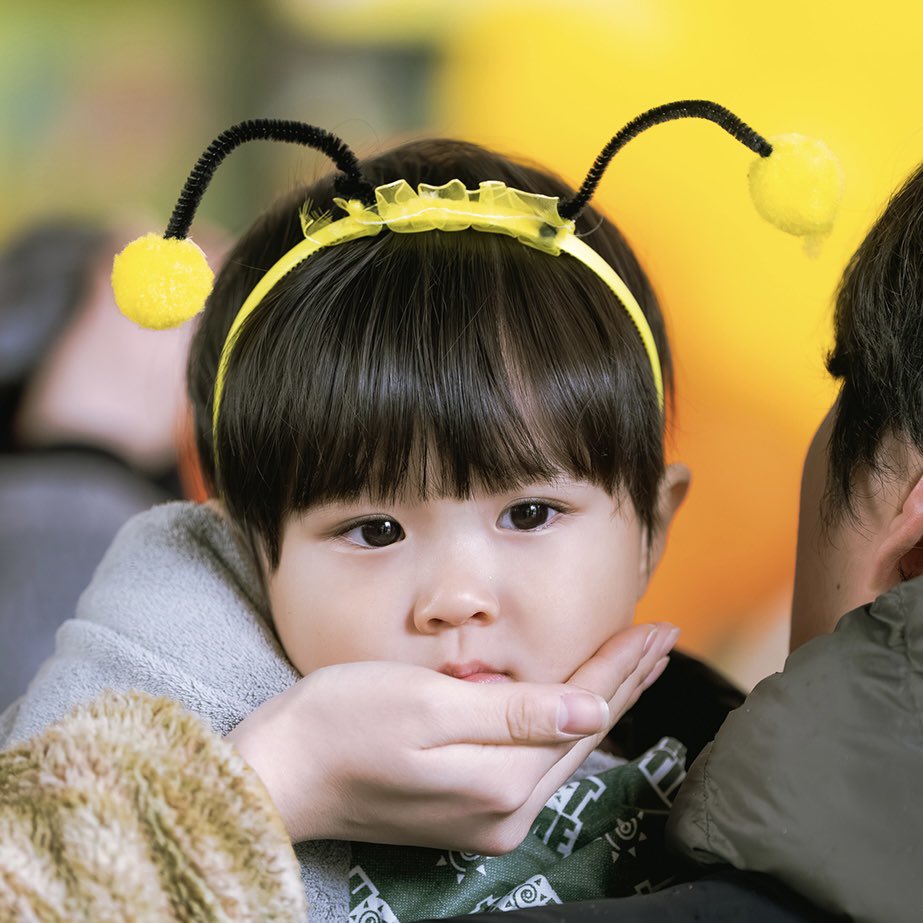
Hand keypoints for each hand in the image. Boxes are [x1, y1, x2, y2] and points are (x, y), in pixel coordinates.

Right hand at [226, 620, 677, 852]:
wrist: (280, 771)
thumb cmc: (342, 724)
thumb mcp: (428, 706)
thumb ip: (514, 713)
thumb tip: (592, 709)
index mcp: (502, 781)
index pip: (582, 708)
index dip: (622, 665)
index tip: (659, 628)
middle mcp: (504, 810)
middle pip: (581, 731)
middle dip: (623, 680)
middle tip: (662, 640)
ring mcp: (485, 817)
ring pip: (561, 746)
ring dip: (599, 699)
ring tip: (633, 665)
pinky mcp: (464, 810)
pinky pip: (533, 759)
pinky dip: (561, 722)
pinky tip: (572, 703)